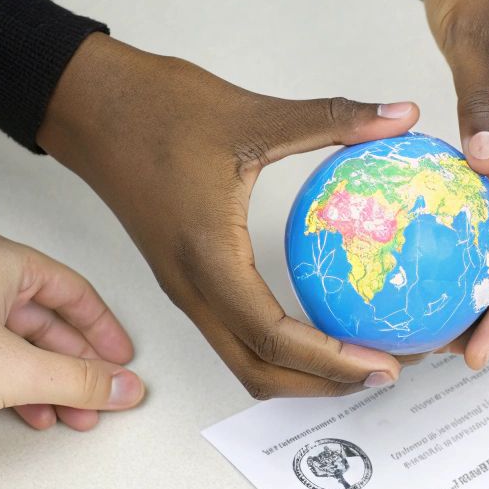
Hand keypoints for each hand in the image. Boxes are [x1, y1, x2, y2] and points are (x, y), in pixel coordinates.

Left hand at [0, 232, 145, 429]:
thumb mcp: (18, 369)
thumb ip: (80, 381)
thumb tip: (122, 387)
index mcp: (2, 260)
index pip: (73, 291)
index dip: (103, 330)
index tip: (120, 361)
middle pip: (41, 318)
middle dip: (73, 365)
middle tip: (95, 400)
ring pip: (8, 339)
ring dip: (41, 380)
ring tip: (61, 416)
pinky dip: (4, 380)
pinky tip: (16, 409)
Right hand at [39, 34, 421, 397]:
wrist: (86, 102)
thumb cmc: (153, 108)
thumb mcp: (255, 114)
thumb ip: (335, 118)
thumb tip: (403, 115)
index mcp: (208, 258)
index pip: (274, 337)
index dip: (334, 361)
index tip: (385, 364)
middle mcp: (192, 287)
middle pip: (259, 372)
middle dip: (325, 385)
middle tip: (388, 369)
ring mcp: (184, 288)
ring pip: (244, 360)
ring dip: (302, 374)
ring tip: (362, 356)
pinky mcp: (184, 279)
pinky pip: (235, 334)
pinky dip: (280, 347)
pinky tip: (325, 323)